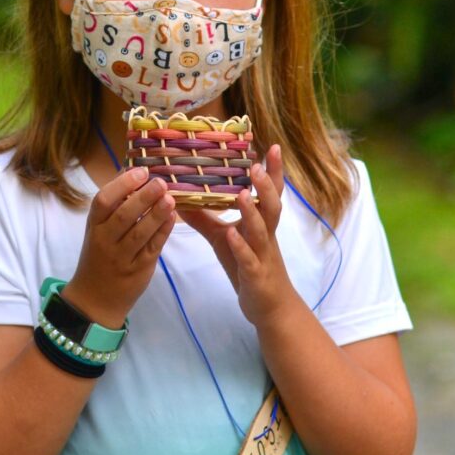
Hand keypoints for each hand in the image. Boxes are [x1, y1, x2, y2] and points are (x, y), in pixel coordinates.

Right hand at [64, 167, 175, 327]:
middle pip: (124, 215)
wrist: (94, 299)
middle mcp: (105, 241)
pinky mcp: (139, 269)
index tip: (141, 172)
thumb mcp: (98, 230)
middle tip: (161, 182)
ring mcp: (122, 257)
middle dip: (144, 197)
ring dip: (157, 214)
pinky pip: (153, 247)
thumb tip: (132, 171)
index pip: (103, 201)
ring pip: (140, 233)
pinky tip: (172, 217)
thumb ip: (114, 206)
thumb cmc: (99, 256)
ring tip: (170, 198)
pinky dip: (163, 231)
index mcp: (94, 226)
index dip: (122, 184)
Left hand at [183, 145, 298, 326]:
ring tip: (240, 194)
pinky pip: (249, 260)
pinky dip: (241, 247)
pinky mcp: (255, 275)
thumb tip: (179, 197)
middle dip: (266, 186)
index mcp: (261, 223)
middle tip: (256, 165)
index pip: (270, 193)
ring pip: (262, 231)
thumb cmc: (247, 267)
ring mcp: (262, 255)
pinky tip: (232, 235)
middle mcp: (266, 235)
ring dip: (251, 212)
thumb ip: (204, 217)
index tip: (274, 146)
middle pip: (271, 206)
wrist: (269, 307)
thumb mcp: (223, 238)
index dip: (274, 172)